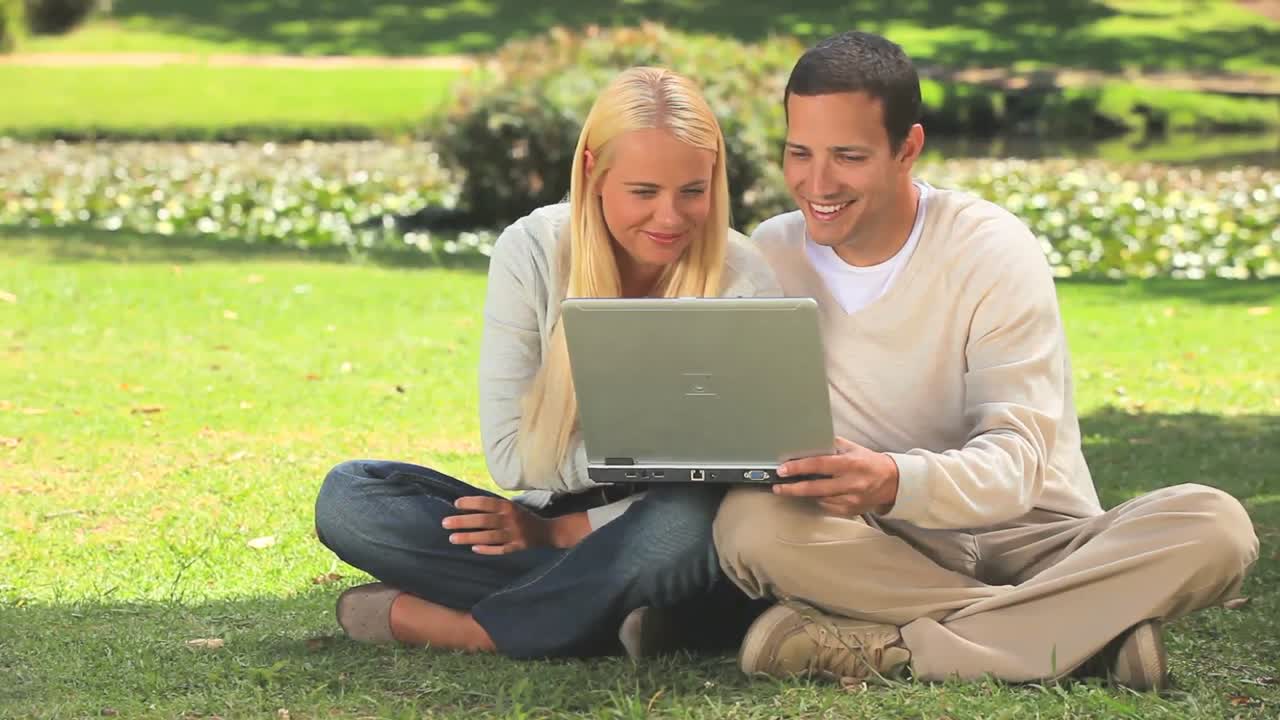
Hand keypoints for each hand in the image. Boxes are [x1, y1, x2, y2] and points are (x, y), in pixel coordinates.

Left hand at [442, 496, 588, 553]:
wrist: (547, 531)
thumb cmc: (523, 517)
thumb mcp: (510, 507)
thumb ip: (493, 507)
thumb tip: (467, 507)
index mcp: (508, 506)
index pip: (486, 502)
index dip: (470, 503)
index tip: (455, 504)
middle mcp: (510, 519)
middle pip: (483, 520)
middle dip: (462, 521)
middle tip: (445, 523)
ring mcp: (514, 534)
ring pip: (488, 536)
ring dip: (469, 537)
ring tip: (452, 538)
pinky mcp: (517, 547)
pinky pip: (499, 549)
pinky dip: (486, 549)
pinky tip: (473, 549)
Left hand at [773, 436, 900, 516]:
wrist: (892, 482)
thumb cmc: (868, 461)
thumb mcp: (852, 448)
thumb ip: (831, 445)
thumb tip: (808, 442)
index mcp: (850, 464)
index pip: (819, 465)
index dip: (799, 467)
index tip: (783, 469)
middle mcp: (851, 483)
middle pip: (816, 488)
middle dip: (793, 488)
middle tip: (778, 486)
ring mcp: (851, 499)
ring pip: (820, 499)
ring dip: (805, 494)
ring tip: (792, 488)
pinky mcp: (852, 510)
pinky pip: (828, 508)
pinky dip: (819, 501)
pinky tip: (815, 495)